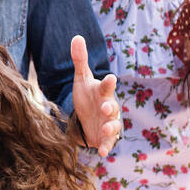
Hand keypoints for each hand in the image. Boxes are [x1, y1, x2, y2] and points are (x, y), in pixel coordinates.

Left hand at [70, 35, 119, 154]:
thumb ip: (80, 60)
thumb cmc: (87, 95)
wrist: (88, 116)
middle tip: (105, 108)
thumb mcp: (82, 78)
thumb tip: (76, 37)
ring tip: (105, 131)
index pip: (107, 86)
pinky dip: (106, 147)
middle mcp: (109, 107)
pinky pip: (108, 143)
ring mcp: (109, 123)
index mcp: (103, 92)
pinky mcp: (105, 137)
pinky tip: (102, 153)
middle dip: (110, 108)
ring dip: (111, 128)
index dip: (109, 82)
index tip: (111, 77)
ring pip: (113, 126)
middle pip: (112, 107)